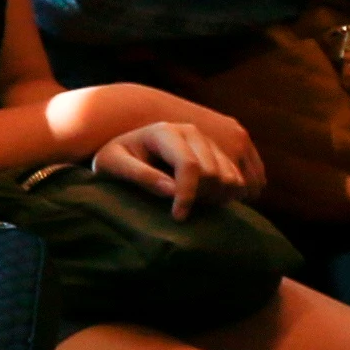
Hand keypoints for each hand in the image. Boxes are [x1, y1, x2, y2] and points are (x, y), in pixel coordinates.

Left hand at [92, 117, 257, 215]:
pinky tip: (205, 202)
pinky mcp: (218, 153)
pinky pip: (237, 179)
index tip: (177, 217)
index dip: (187, 195)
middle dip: (200, 198)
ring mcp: (208, 141)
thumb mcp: (113, 165)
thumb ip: (140, 176)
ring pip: (230, 177)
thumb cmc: (115, 158)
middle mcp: (191, 131)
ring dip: (215, 198)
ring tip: (190, 207)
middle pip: (213, 173)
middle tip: (179, 212)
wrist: (127, 147)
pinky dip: (227, 196)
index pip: (189, 166)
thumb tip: (172, 191)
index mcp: (165, 131)